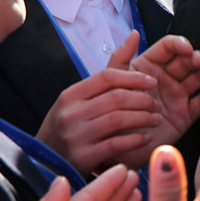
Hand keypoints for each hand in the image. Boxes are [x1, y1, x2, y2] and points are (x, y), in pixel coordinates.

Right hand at [35, 67, 162, 175]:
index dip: (134, 78)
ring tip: (155, 119)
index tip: (152, 81)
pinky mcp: (83, 157)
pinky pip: (116, 144)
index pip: (107, 77)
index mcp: (70, 95)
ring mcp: (76, 135)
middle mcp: (71, 112)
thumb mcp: (77, 101)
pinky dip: (135, 139)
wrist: (43, 164)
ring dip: (143, 118)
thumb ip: (107, 76)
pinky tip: (145, 138)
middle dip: (142, 100)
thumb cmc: (67, 128)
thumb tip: (134, 36)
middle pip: (116, 98)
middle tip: (156, 104)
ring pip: (118, 119)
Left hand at [113, 34, 199, 167]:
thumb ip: (121, 57)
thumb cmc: (109, 113)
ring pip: (197, 78)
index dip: (180, 44)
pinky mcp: (184, 116)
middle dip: (196, 57)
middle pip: (186, 61)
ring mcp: (176, 97)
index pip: (168, 48)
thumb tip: (134, 33)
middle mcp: (165, 79)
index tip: (187, 49)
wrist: (113, 147)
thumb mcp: (111, 82)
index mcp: (148, 66)